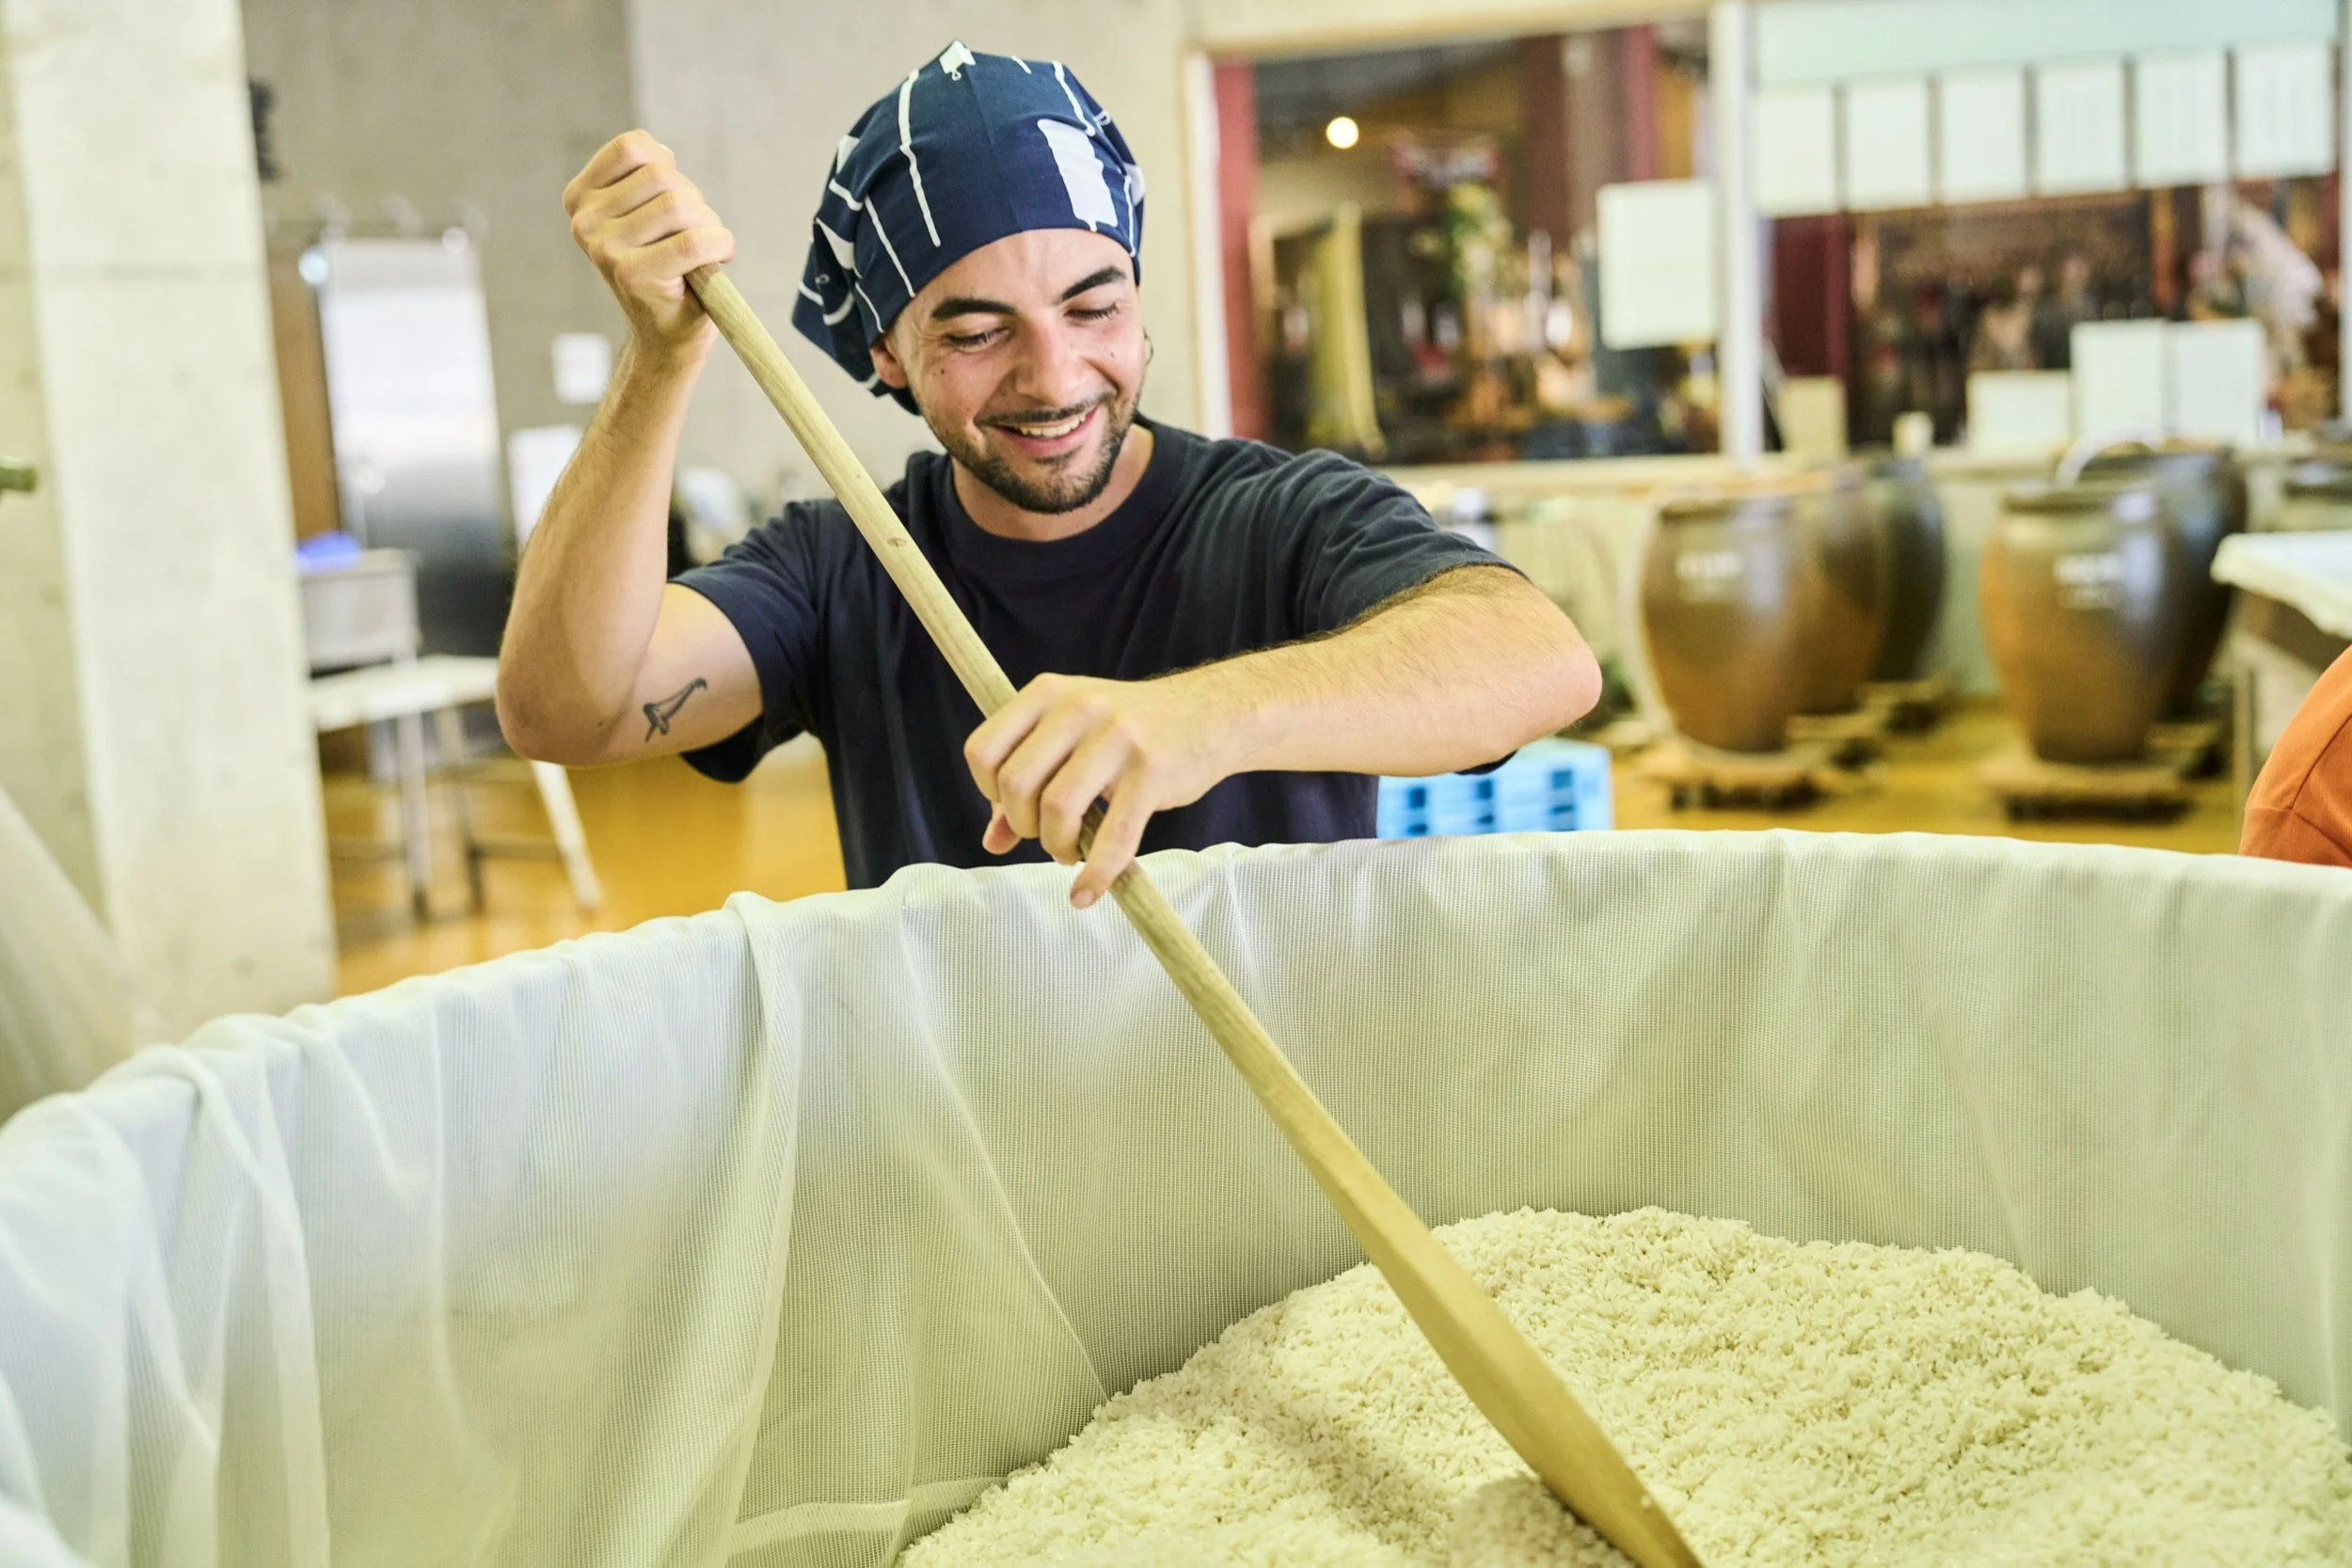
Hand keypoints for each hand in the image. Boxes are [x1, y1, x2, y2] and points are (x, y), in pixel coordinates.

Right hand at [563, 130, 734, 362]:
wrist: (666, 335)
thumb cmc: (666, 269)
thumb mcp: (648, 212)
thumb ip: (648, 175)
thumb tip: (663, 154)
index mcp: (581, 199)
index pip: (633, 147)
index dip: (668, 165)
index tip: (672, 199)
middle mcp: (585, 222)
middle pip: (662, 175)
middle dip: (694, 199)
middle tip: (697, 232)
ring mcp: (605, 249)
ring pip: (679, 205)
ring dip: (709, 224)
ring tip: (705, 250)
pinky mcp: (633, 276)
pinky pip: (694, 242)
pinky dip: (721, 244)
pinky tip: (721, 257)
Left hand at [963, 672, 1240, 908]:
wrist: (1209, 713)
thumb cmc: (1131, 731)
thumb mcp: (1071, 739)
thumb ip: (1028, 783)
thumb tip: (991, 842)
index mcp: (1046, 694)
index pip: (982, 750)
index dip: (988, 792)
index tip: (1015, 808)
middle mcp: (1076, 708)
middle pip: (1015, 784)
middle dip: (1023, 825)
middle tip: (1047, 834)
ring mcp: (1115, 737)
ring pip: (1056, 809)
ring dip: (1056, 846)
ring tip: (1071, 852)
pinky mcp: (1150, 771)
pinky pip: (1113, 836)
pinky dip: (1095, 874)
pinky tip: (1087, 893)